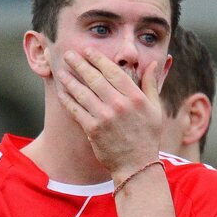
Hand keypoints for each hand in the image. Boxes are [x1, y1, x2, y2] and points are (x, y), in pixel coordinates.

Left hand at [57, 48, 162, 177]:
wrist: (137, 165)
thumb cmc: (148, 136)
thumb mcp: (156, 109)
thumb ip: (151, 84)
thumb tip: (154, 62)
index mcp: (135, 97)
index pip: (113, 71)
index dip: (98, 59)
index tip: (88, 51)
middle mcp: (119, 105)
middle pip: (95, 78)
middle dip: (79, 64)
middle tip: (68, 54)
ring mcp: (105, 117)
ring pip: (82, 92)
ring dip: (69, 79)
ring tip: (61, 70)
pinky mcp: (93, 129)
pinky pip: (76, 110)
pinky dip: (67, 99)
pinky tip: (61, 91)